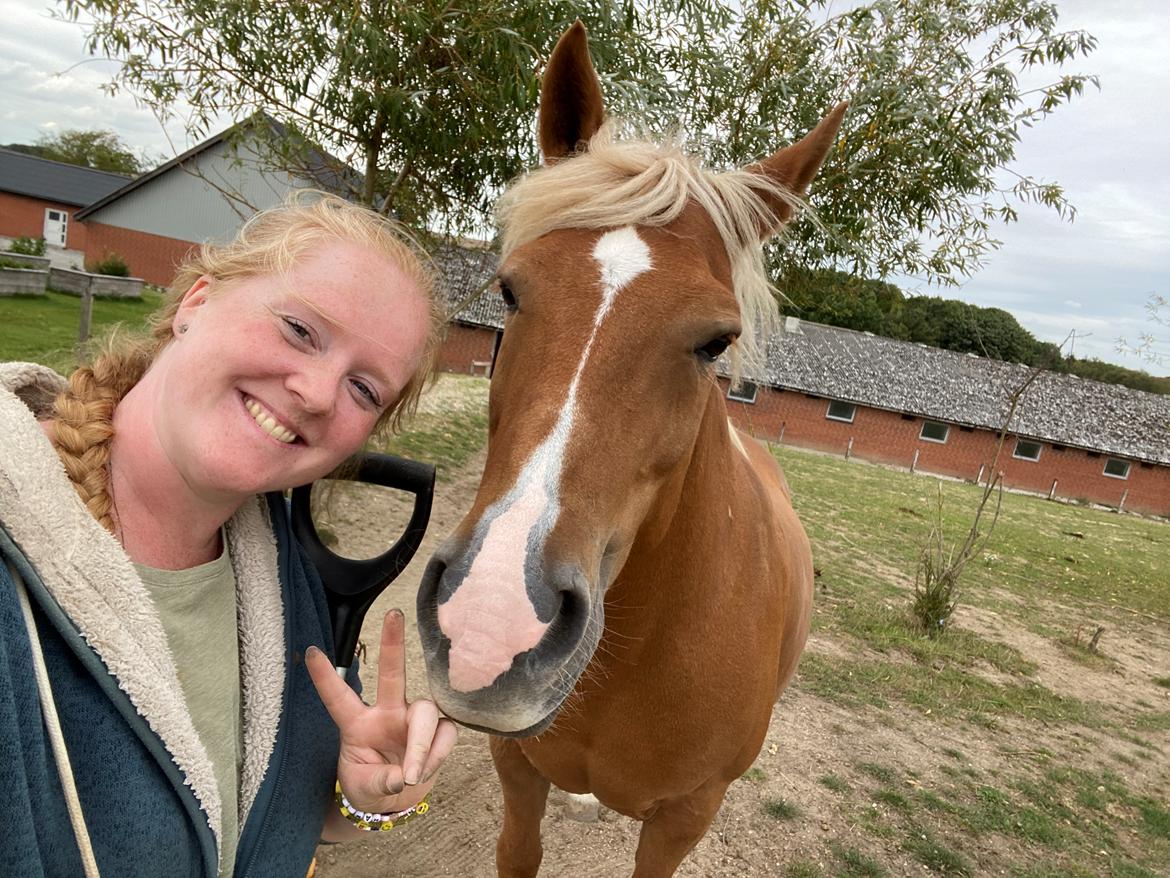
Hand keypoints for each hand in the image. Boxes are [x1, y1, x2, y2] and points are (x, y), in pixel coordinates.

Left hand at [307, 608, 456, 812]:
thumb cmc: (370, 787)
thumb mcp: (362, 789)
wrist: (394, 803)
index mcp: (357, 724)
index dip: (325, 676)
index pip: (339, 697)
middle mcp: (387, 713)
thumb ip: (380, 782)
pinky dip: (436, 755)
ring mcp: (412, 720)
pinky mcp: (438, 732)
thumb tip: (404, 776)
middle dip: (393, 643)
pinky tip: (424, 771)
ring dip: (421, 744)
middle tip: (394, 613)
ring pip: (425, 712)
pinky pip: (445, 733)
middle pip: (392, 673)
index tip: (309, 651)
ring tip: (410, 774)